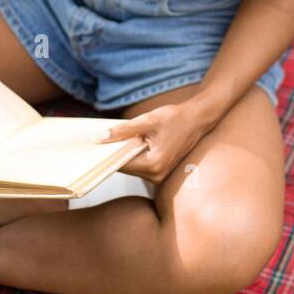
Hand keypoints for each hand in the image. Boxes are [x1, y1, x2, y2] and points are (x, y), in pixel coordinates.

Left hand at [98, 96, 223, 184]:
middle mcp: (157, 175)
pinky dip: (135, 154)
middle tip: (106, 137)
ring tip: (124, 137)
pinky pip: (141, 165)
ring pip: (133, 166)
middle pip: (126, 167)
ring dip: (127, 153)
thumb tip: (100, 138)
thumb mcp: (147, 120)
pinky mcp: (161, 172)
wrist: (197, 119)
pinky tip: (134, 141)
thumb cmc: (175, 118)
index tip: (96, 143)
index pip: (121, 164)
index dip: (108, 153)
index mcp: (153, 165)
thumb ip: (123, 131)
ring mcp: (160, 176)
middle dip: (117, 152)